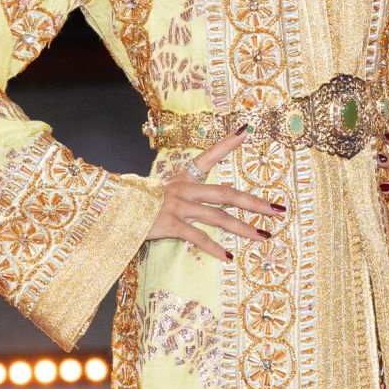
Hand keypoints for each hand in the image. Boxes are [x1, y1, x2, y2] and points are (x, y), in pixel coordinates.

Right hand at [144, 124, 286, 260]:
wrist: (110, 211)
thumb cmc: (136, 205)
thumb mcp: (160, 192)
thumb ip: (181, 195)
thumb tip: (200, 203)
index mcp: (182, 177)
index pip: (208, 156)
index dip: (227, 144)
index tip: (246, 131)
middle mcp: (184, 188)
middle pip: (227, 193)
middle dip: (255, 202)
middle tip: (278, 209)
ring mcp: (178, 205)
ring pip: (218, 216)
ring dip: (243, 228)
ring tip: (262, 236)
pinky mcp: (170, 224)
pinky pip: (197, 236)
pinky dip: (214, 247)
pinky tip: (228, 257)